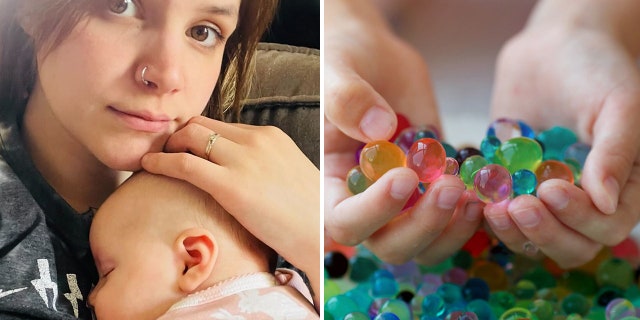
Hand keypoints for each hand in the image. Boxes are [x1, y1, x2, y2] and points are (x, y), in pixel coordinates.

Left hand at [141, 116, 319, 299]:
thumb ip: (265, 167)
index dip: (199, 136)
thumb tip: (243, 177)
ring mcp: (243, 160)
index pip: (223, 125)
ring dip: (168, 145)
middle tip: (166, 153)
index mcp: (271, 136)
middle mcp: (255, 140)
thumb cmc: (309, 216)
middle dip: (179, 135)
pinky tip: (148, 167)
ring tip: (156, 160)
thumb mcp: (290, 176)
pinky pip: (183, 163)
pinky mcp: (230, 184)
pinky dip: (160, 162)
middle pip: (202, 124)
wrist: (321, 235)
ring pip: (189, 135)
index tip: (186, 149)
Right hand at [324, 0, 481, 264]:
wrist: (378, 55)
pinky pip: (453, 223)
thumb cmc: (346, 58)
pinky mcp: (435, 188)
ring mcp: (405, 199)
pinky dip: (471, 216)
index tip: (403, 176)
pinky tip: (484, 189)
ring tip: (471, 193)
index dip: (373, 212)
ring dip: (450, 228)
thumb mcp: (338, 68)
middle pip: (389, 244)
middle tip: (449, 186)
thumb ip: (348, 97)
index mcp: (334, 181)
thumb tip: (379, 129)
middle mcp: (368, 199)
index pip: (343, 220)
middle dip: (422, 224)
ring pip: (425, 244)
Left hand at [488, 2, 639, 266]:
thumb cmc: (595, 69)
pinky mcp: (512, 187)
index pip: (607, 226)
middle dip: (545, 232)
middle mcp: (586, 201)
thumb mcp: (619, 104)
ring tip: (494, 209)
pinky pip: (501, 216)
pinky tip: (474, 199)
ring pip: (534, 238)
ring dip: (514, 232)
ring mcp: (546, 198)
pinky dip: (487, 215)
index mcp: (624, 188)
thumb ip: (617, 153)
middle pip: (571, 245)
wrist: (551, 47)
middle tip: (518, 207)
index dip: (580, 217)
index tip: (551, 188)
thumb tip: (605, 203)